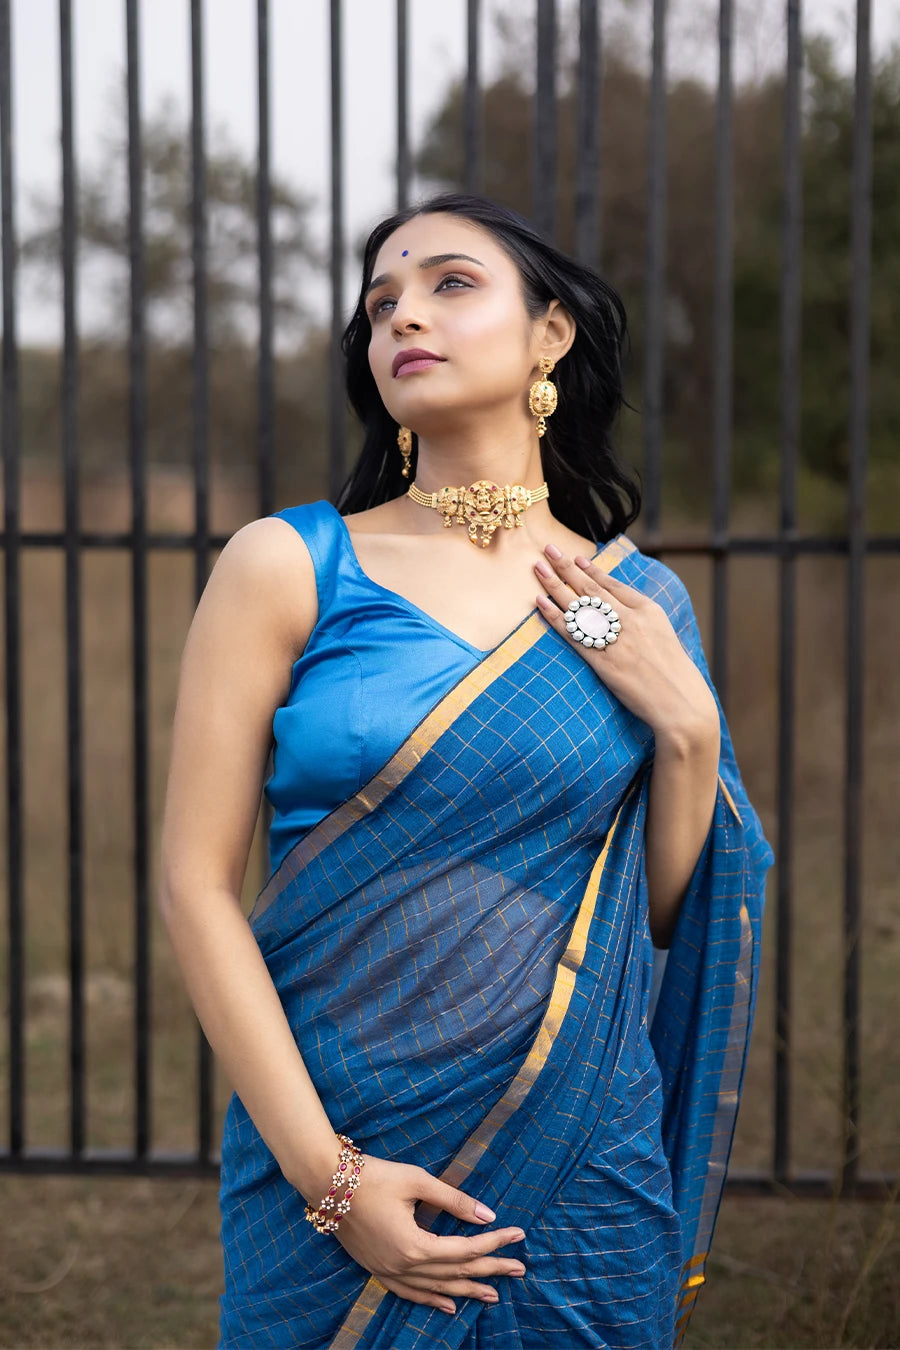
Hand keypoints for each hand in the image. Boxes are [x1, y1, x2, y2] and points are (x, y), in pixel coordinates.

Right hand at [333, 1154, 525, 1315]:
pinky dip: (432, 1301)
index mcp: (415, 1245)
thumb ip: (454, 1200)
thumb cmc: (373, 1176)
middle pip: (456, 1274)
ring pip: (436, 1290)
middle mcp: (403, 1266)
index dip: (495, 1242)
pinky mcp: (377, 1270)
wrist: (326, 1183)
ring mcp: (389, 1272)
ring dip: (466, 1292)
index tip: (518, 1235)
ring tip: (493, 1295)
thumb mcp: (417, 1182)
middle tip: (519, 1268)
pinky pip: (410, 1294)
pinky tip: (448, 1305)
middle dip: (490, 1270)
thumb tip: (487, 1214)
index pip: (465, 1250)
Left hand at [534, 543, 718, 740]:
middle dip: (567, 566)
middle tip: (549, 548)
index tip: (577, 558)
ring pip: (578, 605)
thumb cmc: (675, 674)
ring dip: (555, 584)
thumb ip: (644, 621)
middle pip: (591, 588)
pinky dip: (554, 616)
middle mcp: (630, 619)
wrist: (680, 702)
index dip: (592, 570)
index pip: (613, 585)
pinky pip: (572, 633)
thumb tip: (624, 612)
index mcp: (648, 610)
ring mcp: (615, 638)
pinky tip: (540, 602)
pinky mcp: (602, 660)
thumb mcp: (665, 636)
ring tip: (538, 567)